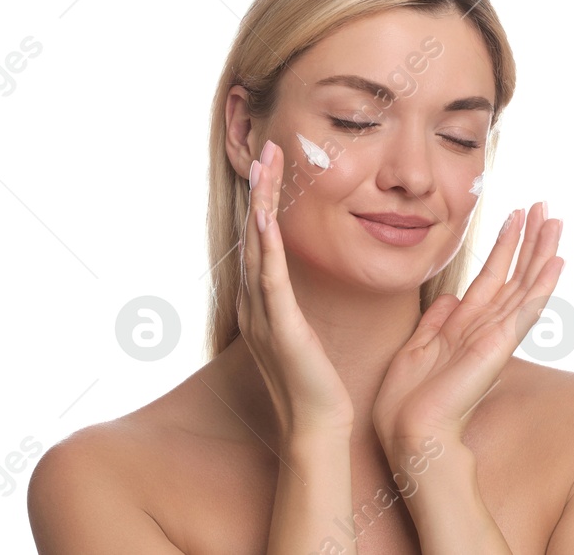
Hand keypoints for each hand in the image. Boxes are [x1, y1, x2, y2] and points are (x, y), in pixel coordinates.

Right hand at [239, 138, 354, 435]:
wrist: (317, 424)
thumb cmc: (319, 383)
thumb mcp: (307, 333)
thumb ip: (299, 307)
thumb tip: (306, 285)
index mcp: (266, 303)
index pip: (263, 240)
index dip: (266, 200)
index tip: (274, 164)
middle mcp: (256, 303)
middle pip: (254, 233)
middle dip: (260, 189)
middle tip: (265, 147)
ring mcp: (263, 314)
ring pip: (258, 246)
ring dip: (261, 202)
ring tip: (264, 164)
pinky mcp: (279, 327)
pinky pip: (269, 278)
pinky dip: (266, 245)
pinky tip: (264, 216)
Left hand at [372, 201, 564, 447]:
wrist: (409, 432)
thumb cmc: (406, 401)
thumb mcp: (415, 348)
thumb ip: (435, 321)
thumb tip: (448, 297)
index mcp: (465, 326)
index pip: (492, 277)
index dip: (505, 246)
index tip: (515, 216)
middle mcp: (486, 326)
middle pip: (515, 274)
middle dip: (529, 239)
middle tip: (544, 206)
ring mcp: (497, 335)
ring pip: (526, 284)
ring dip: (541, 251)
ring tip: (554, 220)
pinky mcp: (499, 344)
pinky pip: (526, 309)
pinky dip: (542, 285)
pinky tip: (556, 261)